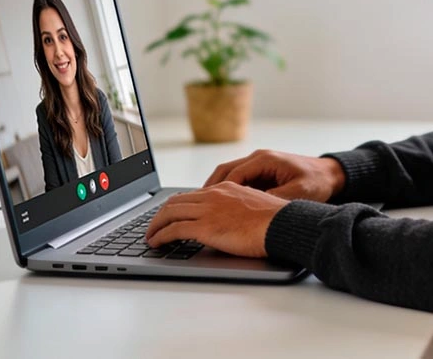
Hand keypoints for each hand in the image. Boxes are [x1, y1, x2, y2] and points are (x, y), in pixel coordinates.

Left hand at [145, 183, 286, 257]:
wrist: (282, 224)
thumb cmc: (276, 221)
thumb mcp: (255, 206)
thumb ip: (238, 210)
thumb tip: (231, 222)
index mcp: (226, 188)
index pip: (193, 194)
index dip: (177, 205)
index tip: (171, 214)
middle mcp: (214, 195)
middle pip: (176, 201)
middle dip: (160, 214)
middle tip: (154, 226)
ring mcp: (208, 210)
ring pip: (170, 213)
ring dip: (155, 225)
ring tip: (150, 236)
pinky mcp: (205, 227)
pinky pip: (173, 230)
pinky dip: (160, 236)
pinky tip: (156, 243)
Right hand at [203, 149, 345, 201]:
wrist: (331, 174)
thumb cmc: (317, 183)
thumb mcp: (297, 194)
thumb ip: (274, 199)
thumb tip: (252, 208)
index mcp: (265, 160)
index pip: (233, 174)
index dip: (218, 191)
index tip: (207, 206)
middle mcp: (258, 158)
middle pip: (224, 172)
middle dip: (209, 189)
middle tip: (195, 206)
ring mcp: (259, 164)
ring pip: (228, 175)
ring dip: (215, 190)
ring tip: (202, 207)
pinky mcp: (261, 172)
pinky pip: (238, 180)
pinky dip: (227, 191)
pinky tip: (221, 206)